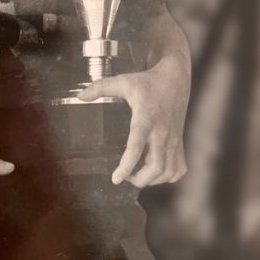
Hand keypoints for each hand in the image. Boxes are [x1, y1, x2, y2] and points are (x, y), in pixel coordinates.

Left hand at [78, 57, 188, 187]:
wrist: (176, 79)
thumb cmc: (147, 82)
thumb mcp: (123, 82)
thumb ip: (100, 88)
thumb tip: (79, 97)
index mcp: (145, 119)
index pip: (136, 147)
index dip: (126, 165)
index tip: (116, 179)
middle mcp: (161, 133)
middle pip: (155, 167)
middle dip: (139, 179)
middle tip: (124, 177)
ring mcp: (173, 140)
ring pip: (168, 171)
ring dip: (152, 180)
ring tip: (137, 175)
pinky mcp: (180, 142)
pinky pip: (179, 168)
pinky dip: (168, 176)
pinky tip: (156, 172)